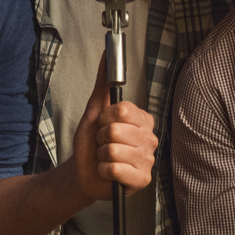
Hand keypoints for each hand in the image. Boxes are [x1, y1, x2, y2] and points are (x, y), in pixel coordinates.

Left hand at [73, 56, 157, 200]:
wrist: (84, 171)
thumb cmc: (91, 142)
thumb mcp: (95, 109)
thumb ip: (103, 82)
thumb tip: (107, 54)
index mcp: (143, 120)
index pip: (122, 110)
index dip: (105, 117)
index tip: (103, 124)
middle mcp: (150, 138)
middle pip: (116, 130)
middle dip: (101, 138)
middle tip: (103, 143)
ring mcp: (148, 160)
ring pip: (114, 151)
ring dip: (101, 155)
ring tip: (105, 157)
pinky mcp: (142, 180)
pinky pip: (114, 169)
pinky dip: (103, 170)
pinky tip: (108, 172)